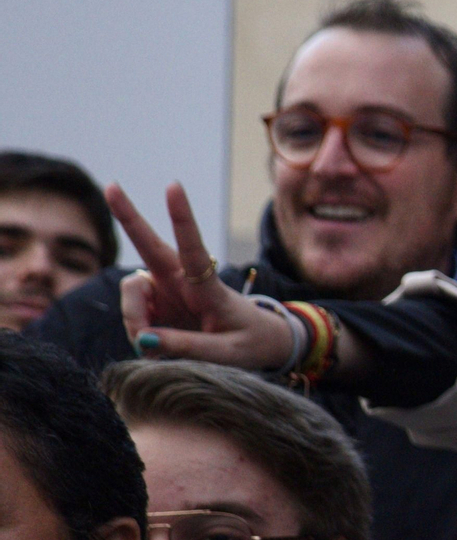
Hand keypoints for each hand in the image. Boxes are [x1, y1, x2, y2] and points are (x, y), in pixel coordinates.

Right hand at [109, 183, 296, 369]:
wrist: (261, 344)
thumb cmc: (250, 343)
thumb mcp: (226, 353)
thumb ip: (186, 346)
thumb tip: (145, 339)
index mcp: (209, 287)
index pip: (193, 248)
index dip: (181, 218)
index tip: (173, 187)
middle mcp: (185, 280)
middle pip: (150, 246)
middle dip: (128, 217)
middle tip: (111, 186)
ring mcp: (169, 289)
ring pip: (132, 290)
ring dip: (133, 317)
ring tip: (150, 346)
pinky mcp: (159, 302)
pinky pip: (134, 310)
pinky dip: (137, 328)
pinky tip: (153, 344)